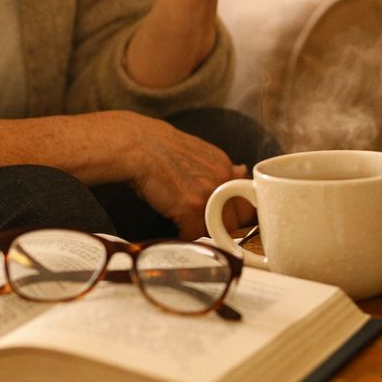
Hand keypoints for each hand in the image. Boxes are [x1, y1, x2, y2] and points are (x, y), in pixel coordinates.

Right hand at [107, 111, 249, 238]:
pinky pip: (194, 235)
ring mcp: (207, 194)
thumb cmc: (160, 149)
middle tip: (200, 222)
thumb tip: (241, 170)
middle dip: (219, 226)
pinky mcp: (189, 209)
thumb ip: (221, 167)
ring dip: (202, 230)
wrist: (137, 146)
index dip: (232, 212)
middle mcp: (221, 179)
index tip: (222, 216)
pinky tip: (175, 224)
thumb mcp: (199, 152)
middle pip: (234, 220)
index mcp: (224, 166)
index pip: (244, 202)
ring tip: (187, 222)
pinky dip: (183, 235)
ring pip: (216, 229)